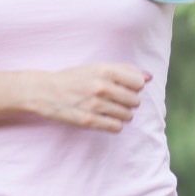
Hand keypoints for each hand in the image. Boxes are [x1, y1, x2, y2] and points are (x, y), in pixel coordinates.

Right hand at [31, 63, 149, 131]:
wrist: (45, 92)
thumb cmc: (75, 78)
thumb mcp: (98, 67)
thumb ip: (125, 70)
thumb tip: (149, 77)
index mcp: (105, 70)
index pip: (139, 83)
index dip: (134, 87)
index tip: (125, 87)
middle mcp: (102, 86)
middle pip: (135, 101)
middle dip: (129, 102)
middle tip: (116, 100)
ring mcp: (95, 105)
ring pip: (128, 115)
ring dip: (123, 114)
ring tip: (110, 109)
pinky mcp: (89, 121)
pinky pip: (117, 127)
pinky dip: (114, 124)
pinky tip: (106, 118)